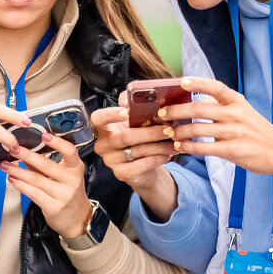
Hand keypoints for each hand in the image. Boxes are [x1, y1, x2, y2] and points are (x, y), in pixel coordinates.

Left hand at [0, 132, 91, 237]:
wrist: (77, 219)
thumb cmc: (67, 193)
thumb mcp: (61, 176)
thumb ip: (43, 165)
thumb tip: (24, 152)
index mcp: (75, 168)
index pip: (70, 151)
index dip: (57, 142)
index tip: (44, 135)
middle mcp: (72, 180)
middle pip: (46, 165)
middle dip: (26, 155)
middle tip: (12, 148)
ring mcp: (64, 194)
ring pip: (36, 179)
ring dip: (17, 171)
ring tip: (5, 165)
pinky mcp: (54, 207)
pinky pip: (33, 193)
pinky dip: (20, 185)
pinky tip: (12, 179)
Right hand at [92, 95, 179, 220]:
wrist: (142, 166)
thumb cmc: (138, 138)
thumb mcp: (135, 121)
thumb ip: (134, 106)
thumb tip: (134, 99)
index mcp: (102, 128)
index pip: (97, 118)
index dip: (110, 114)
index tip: (127, 111)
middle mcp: (102, 144)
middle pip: (125, 136)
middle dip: (150, 132)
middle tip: (169, 129)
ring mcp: (110, 160)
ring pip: (137, 150)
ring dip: (160, 146)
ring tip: (175, 142)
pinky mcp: (121, 173)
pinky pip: (142, 164)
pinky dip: (158, 158)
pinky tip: (168, 154)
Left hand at [158, 76, 272, 175]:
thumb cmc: (255, 129)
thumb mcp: (242, 110)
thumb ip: (220, 105)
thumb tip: (194, 102)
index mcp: (236, 101)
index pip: (214, 87)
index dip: (197, 83)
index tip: (180, 82)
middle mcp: (235, 113)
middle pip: (198, 109)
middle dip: (176, 111)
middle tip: (161, 114)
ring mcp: (234, 132)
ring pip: (198, 130)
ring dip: (179, 132)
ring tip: (168, 133)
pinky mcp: (233, 150)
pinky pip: (204, 148)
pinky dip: (188, 147)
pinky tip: (179, 147)